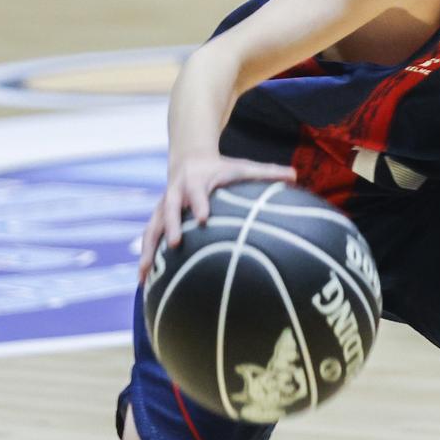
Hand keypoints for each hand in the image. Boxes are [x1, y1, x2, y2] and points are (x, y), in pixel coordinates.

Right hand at [137, 152, 296, 280]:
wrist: (189, 159)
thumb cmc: (222, 169)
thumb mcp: (242, 167)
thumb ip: (267, 172)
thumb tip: (295, 176)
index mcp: (196, 181)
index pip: (197, 192)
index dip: (199, 203)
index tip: (203, 218)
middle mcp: (175, 193)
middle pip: (169, 209)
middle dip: (170, 226)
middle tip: (174, 245)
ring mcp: (163, 207)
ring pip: (152, 227)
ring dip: (148, 250)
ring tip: (145, 273)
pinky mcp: (157, 218)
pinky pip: (149, 238)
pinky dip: (146, 258)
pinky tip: (144, 281)